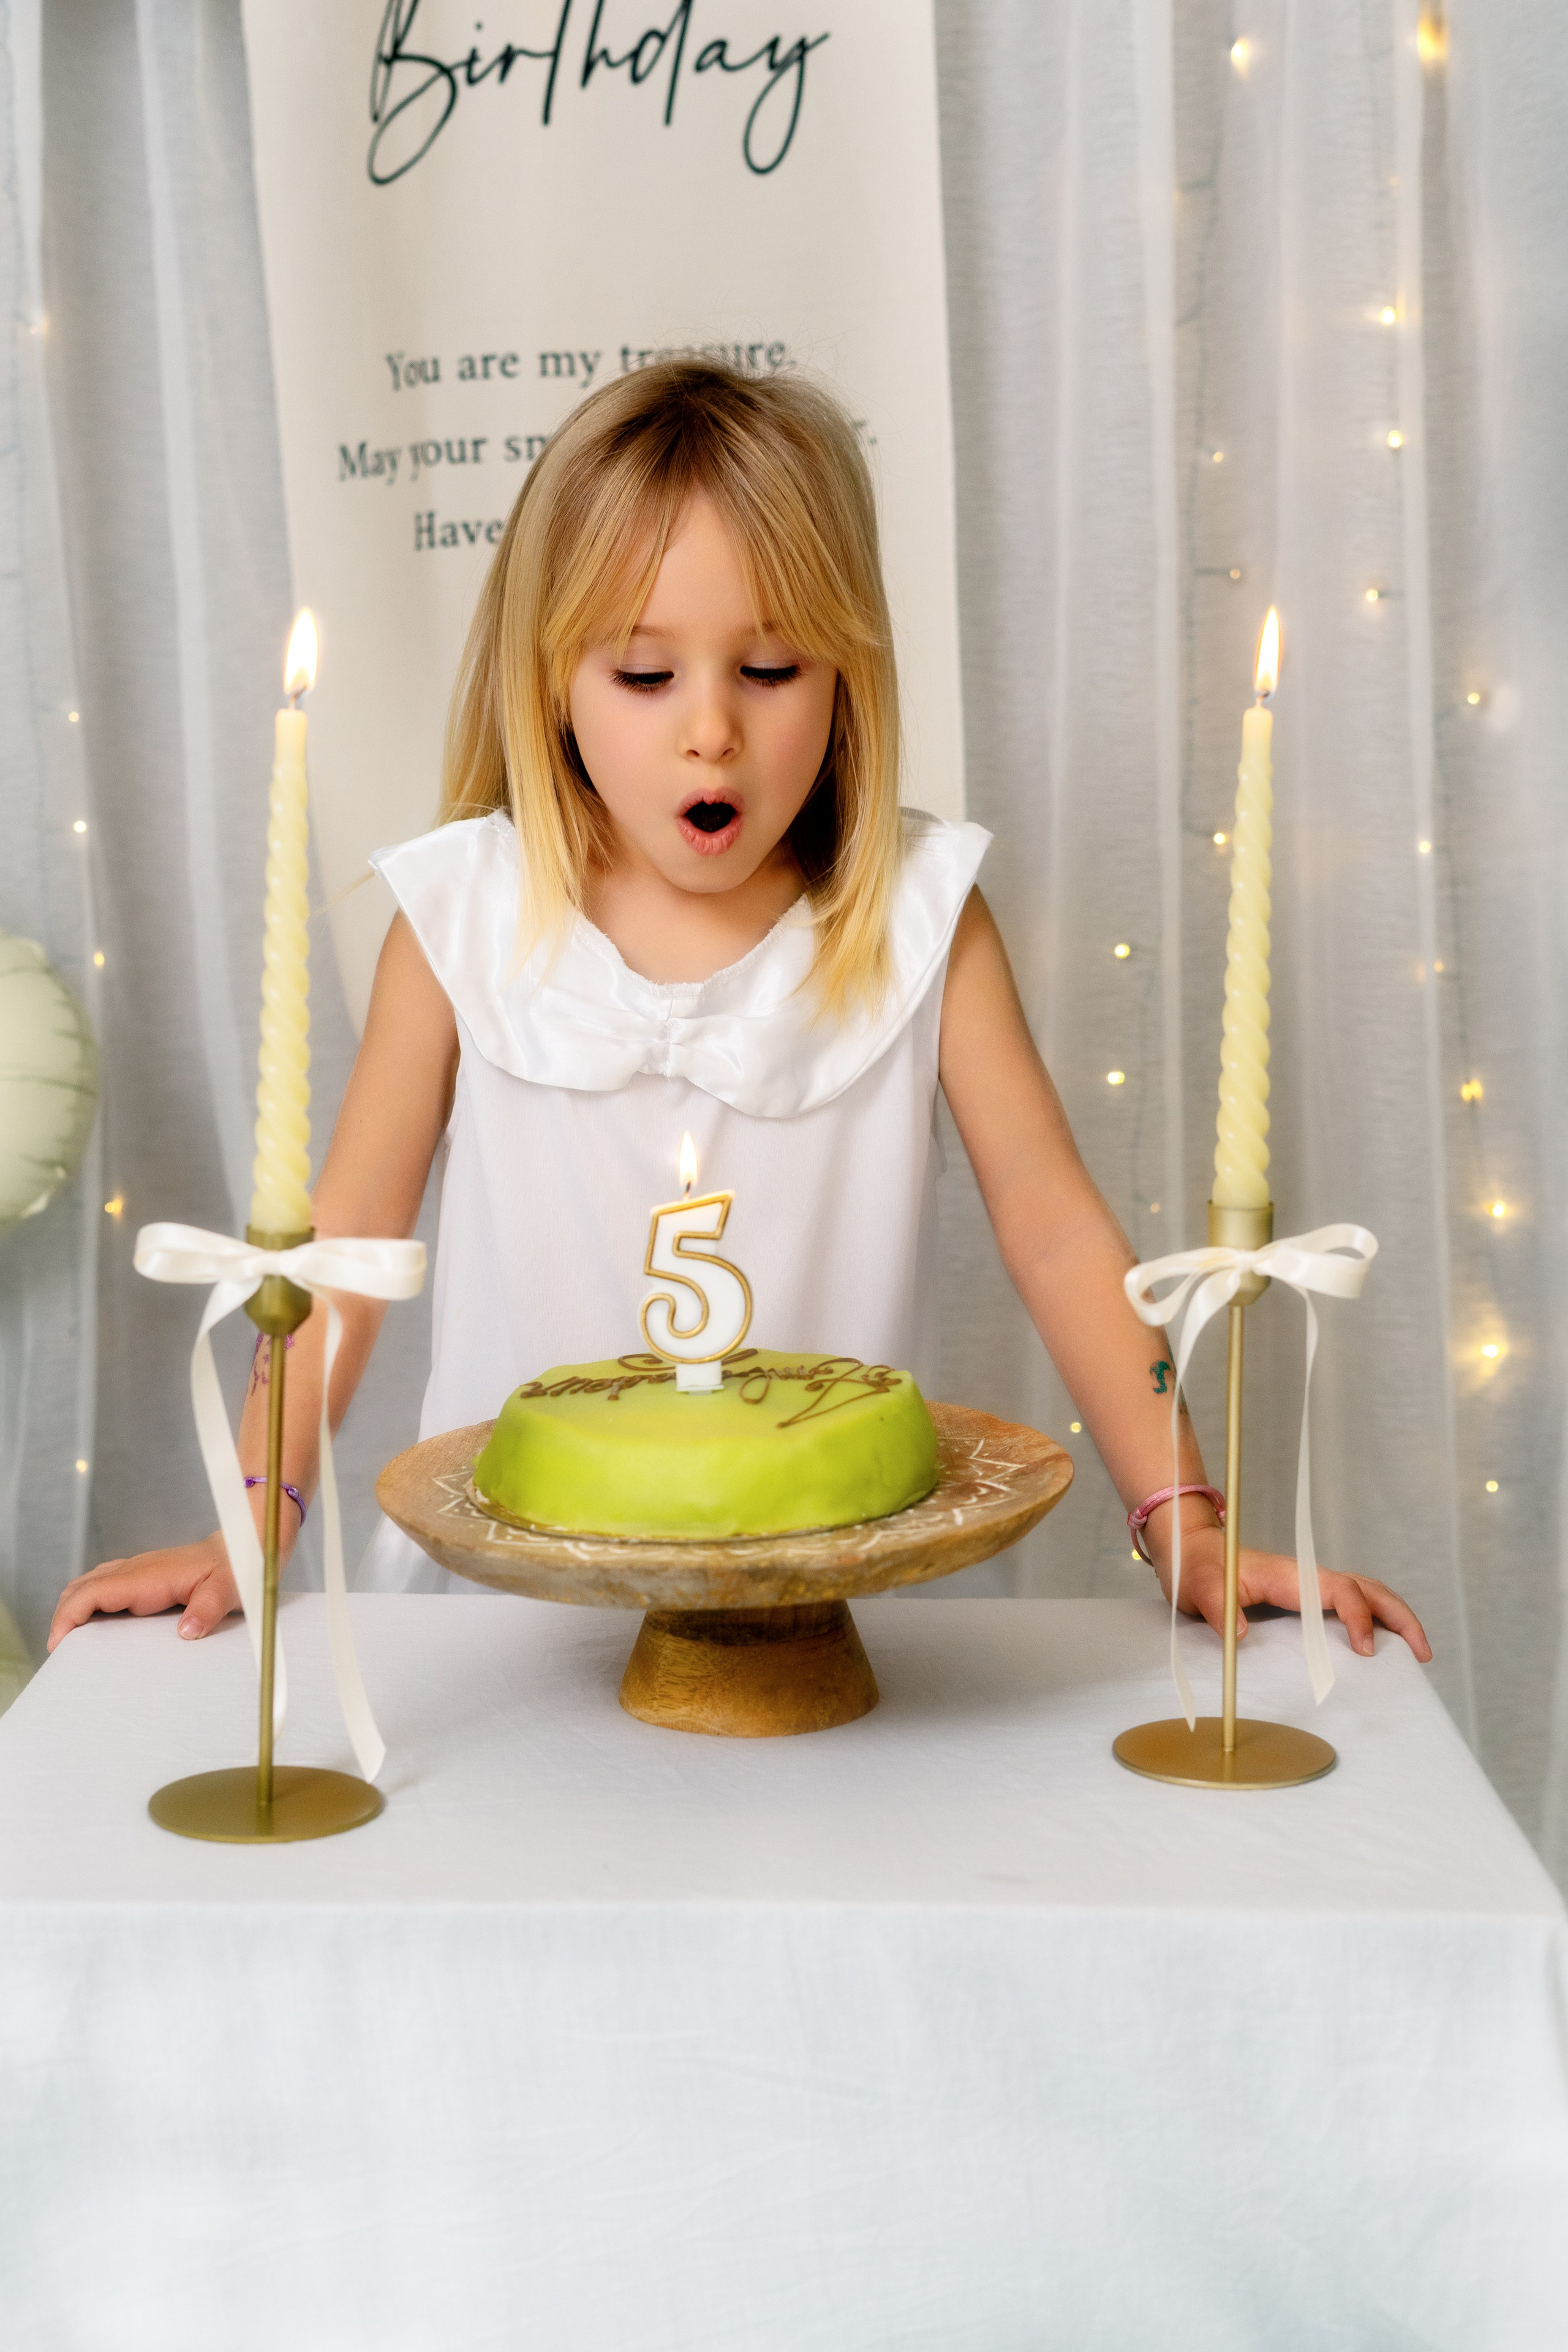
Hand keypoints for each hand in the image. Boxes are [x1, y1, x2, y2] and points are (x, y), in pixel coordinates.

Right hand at [47, 1533, 241, 1651]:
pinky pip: (102, 1586)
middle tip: (59, 1653)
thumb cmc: (235, 1567)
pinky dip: (86, 1604)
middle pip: (80, 1588)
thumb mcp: (229, 1588)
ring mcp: (136, 1571)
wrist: (241, 1546)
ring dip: (72, 1610)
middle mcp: (135, 1570)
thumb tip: (187, 1631)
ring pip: (87, 1585)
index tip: (58, 1643)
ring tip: (69, 1644)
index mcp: (148, 1576)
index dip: (69, 1615)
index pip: (94, 1591)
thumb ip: (209, 1608)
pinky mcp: (140, 1576)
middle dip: (62, 1618)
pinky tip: (92, 1627)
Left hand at [1152, 1526, 1432, 1661]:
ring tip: (1417, 1649)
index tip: (1365, 1651)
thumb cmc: (1197, 1568)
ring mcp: (1309, 1584)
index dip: (1358, 1617)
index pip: (1339, 1590)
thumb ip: (1218, 1608)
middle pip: (1368, 1588)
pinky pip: (1350, 1602)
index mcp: (1290, 1574)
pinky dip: (1375, 1617)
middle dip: (1399, 1616)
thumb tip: (1241, 1635)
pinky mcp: (1305, 1595)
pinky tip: (1382, 1641)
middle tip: (1423, 1652)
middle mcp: (1307, 1576)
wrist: (1190, 1550)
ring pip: (1366, 1592)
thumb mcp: (1199, 1587)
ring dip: (1394, 1616)